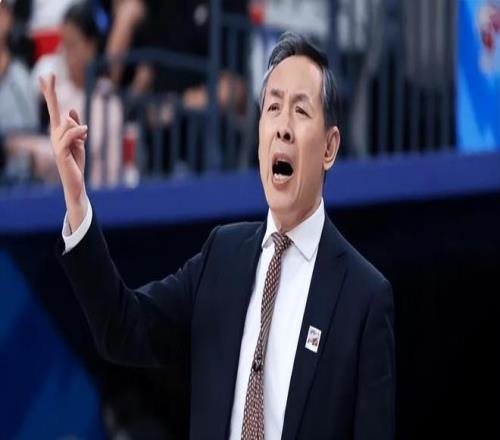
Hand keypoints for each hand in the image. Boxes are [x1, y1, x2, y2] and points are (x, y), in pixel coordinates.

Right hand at [39, 74, 88, 231]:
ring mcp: (56, 142)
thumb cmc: (76, 163)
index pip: (54, 108)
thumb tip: (71, 111)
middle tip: (48, 73)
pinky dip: (80, 133)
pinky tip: (85, 132)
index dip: (50, 93)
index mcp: (59, 131)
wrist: (75, 182)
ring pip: (70, 125)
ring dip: (81, 134)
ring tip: (81, 146)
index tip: (46, 76)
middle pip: (53, 109)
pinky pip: (72, 135)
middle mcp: (54, 134)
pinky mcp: (60, 151)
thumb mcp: (80, 142)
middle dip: (50, 91)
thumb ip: (76, 128)